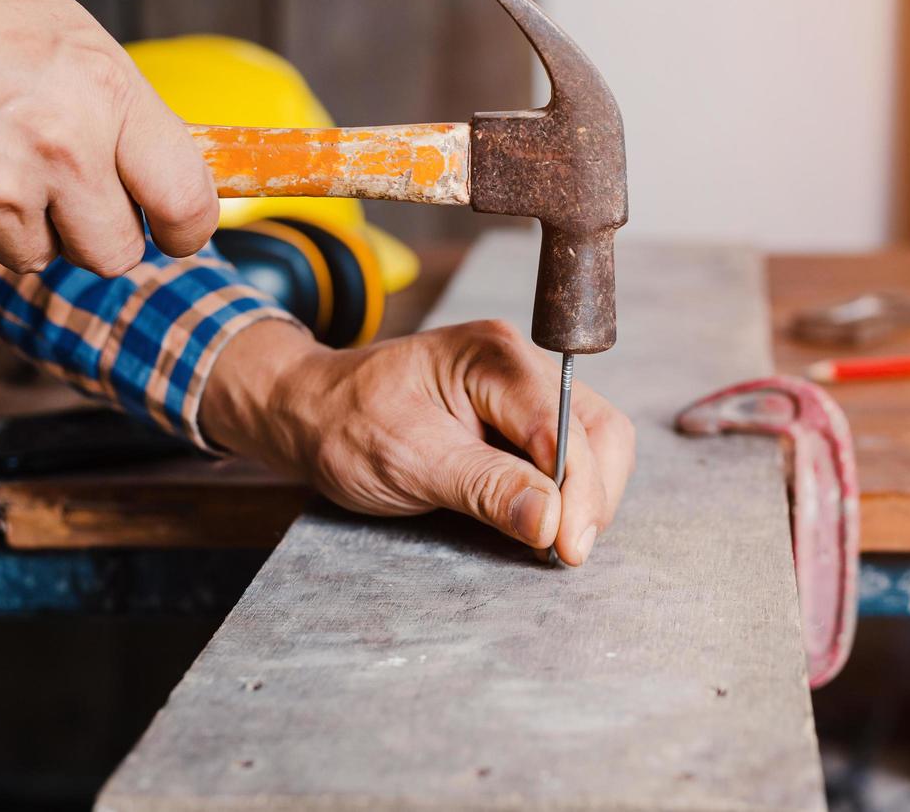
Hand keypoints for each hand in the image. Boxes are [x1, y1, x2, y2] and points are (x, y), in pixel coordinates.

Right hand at [0, 0, 216, 275]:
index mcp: (102, 90)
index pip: (187, 199)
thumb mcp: (60, 31)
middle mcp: (59, 147)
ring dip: (21, 224)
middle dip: (94, 231)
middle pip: (117, 253)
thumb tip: (178, 171)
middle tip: (57, 186)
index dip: (187, 226)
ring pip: (42, 257)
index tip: (176, 229)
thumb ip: (125, 107)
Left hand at [201, 319, 635, 565]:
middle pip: (597, 431)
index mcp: (494, 356)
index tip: (568, 548)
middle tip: (566, 552)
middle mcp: (522, 364)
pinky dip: (568, 494)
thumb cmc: (348, 425)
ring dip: (586, 498)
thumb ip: (485, 487)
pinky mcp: (523, 419)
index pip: (564, 425)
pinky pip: (571, 455)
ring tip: (556, 542)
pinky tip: (544, 523)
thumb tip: (550, 520)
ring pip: (595, 444)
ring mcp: (527, 390)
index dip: (578, 491)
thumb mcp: (409, 459)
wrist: (312, 413)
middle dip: (592, 496)